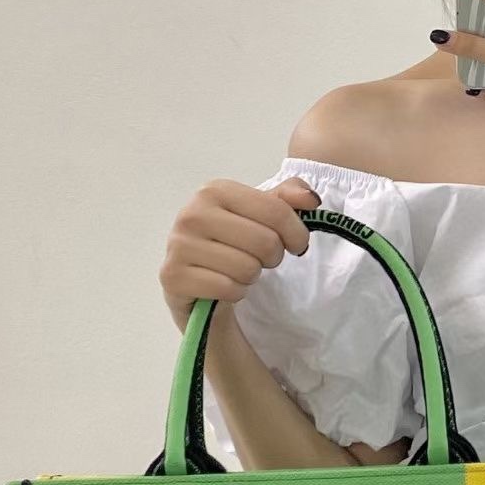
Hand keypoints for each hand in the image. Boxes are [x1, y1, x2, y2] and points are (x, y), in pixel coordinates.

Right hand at [159, 177, 321, 334]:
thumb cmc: (231, 245)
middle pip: (265, 242)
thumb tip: (310, 199)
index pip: (276, 211)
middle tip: (260, 260)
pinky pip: (228, 289)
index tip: (296, 245)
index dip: (297, 234)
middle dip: (272, 258)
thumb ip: (286, 200)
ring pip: (247, 269)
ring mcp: (179, 245)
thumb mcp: (259, 217)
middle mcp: (193, 213)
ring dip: (251, 277)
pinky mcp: (174, 277)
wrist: (196, 283)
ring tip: (238, 271)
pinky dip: (235, 293)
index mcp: (215, 190)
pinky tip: (224, 287)